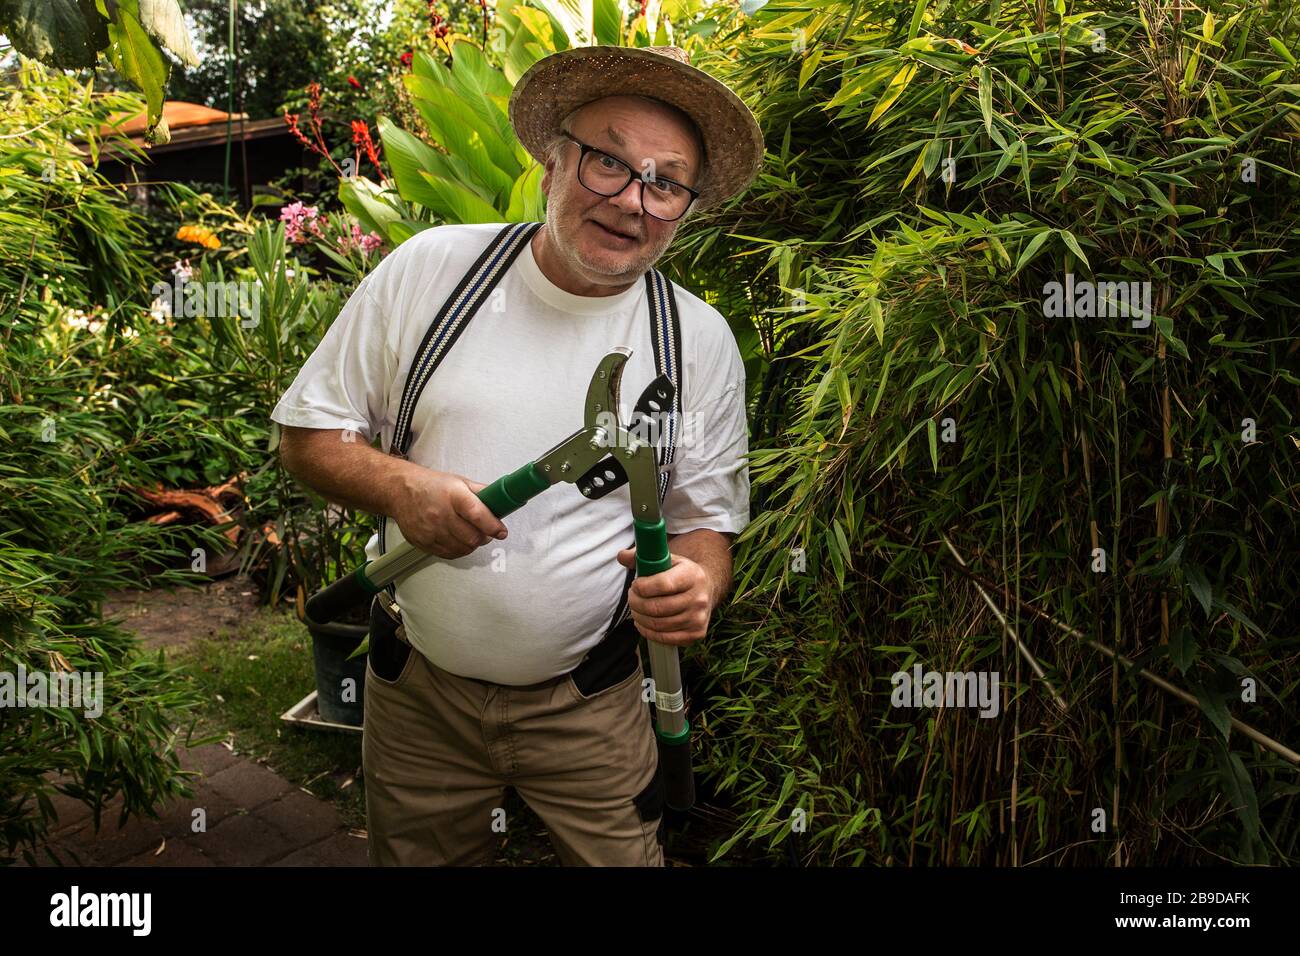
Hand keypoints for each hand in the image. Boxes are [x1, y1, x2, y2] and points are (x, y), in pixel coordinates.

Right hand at [388, 467, 507, 558]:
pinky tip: (457, 539)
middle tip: (486, 532)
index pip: (478, 515)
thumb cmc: (430, 485)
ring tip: (471, 534)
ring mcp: (431, 530)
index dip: (493, 526)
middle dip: (484, 537)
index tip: (501, 531)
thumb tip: (502, 502)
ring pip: (463, 549)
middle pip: (472, 537)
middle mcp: (441, 514)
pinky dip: (459, 550)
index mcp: (454, 495)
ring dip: (472, 544)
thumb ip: (482, 492)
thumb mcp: (459, 481)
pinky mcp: (423, 542)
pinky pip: (449, 554)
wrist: (399, 491)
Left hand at [615, 547, 712, 645]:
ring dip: (639, 617)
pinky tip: (642, 623)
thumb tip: (621, 556)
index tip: (635, 585)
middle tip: (631, 597)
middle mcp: (699, 598)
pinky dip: (647, 632)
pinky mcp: (696, 633)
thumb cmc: (679, 573)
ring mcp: (698, 618)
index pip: (663, 584)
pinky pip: (664, 638)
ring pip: (658, 624)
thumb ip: (642, 557)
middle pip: (657, 607)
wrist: (706, 589)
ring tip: (635, 609)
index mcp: (692, 575)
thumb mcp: (666, 560)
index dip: (642, 587)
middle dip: (636, 603)